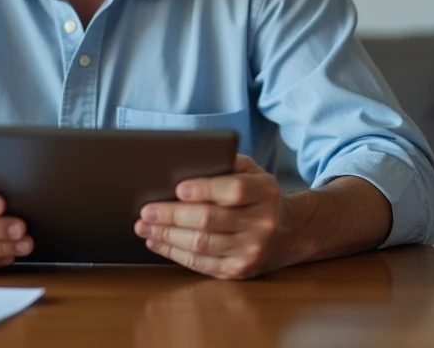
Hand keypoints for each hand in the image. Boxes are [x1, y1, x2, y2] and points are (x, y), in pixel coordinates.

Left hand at [135, 154, 283, 279]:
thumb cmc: (259, 196)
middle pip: (210, 220)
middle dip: (173, 216)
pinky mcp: (239, 270)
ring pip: (201, 244)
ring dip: (167, 236)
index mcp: (265, 193)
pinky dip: (174, 253)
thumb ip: (227, 163)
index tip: (178, 188)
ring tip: (143, 227)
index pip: (234, 190)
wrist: (290, 232)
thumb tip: (186, 161)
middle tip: (146, 211)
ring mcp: (251, 251)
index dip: (205, 189)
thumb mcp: (253, 172)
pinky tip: (157, 242)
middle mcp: (261, 224)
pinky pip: (201, 263)